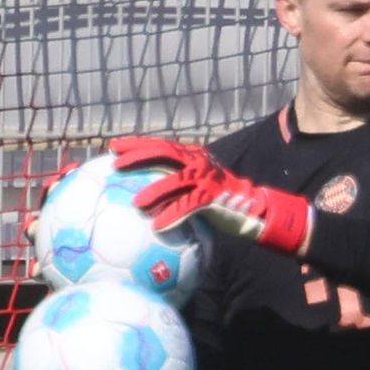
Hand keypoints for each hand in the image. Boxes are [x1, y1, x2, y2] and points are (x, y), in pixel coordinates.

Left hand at [108, 135, 313, 257]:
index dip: (137, 144)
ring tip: (136, 203)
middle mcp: (199, 163)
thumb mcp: (196, 188)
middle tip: (116, 165)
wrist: (255, 210)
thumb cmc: (220, 202)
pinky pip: (189, 205)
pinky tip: (157, 225)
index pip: (161, 145)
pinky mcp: (214, 197)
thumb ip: (175, 187)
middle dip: (138, 157)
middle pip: (165, 154)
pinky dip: (172, 215)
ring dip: (154, 190)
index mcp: (193, 157)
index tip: (114, 147)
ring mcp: (207, 179)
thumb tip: (140, 197)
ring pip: (176, 179)